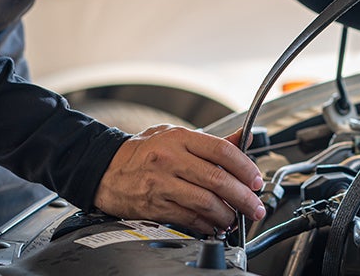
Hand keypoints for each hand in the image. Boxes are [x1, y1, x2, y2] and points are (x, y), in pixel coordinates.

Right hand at [93, 125, 264, 233]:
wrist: (104, 168)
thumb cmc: (143, 151)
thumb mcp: (175, 135)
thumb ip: (211, 141)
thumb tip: (244, 139)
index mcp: (180, 138)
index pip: (222, 151)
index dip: (245, 167)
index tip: (256, 180)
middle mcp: (171, 159)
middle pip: (218, 179)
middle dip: (243, 196)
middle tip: (254, 206)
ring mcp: (161, 184)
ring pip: (205, 202)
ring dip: (227, 214)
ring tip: (235, 218)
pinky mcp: (155, 206)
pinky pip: (189, 218)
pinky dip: (207, 224)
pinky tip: (215, 224)